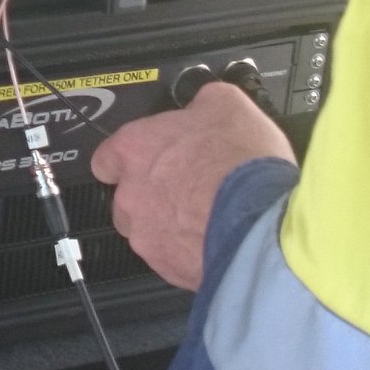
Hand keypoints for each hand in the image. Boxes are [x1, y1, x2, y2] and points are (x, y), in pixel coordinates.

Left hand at [89, 83, 296, 290]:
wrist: (261, 224)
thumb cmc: (242, 167)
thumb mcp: (228, 105)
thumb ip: (203, 102)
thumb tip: (204, 103)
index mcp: (136, 148)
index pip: (107, 156)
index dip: (130, 157)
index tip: (148, 158)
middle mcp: (131, 194)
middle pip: (128, 196)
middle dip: (154, 193)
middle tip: (190, 186)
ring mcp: (146, 235)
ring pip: (148, 230)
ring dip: (171, 223)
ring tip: (207, 213)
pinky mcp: (167, 267)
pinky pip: (171, 257)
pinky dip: (189, 249)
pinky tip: (215, 235)